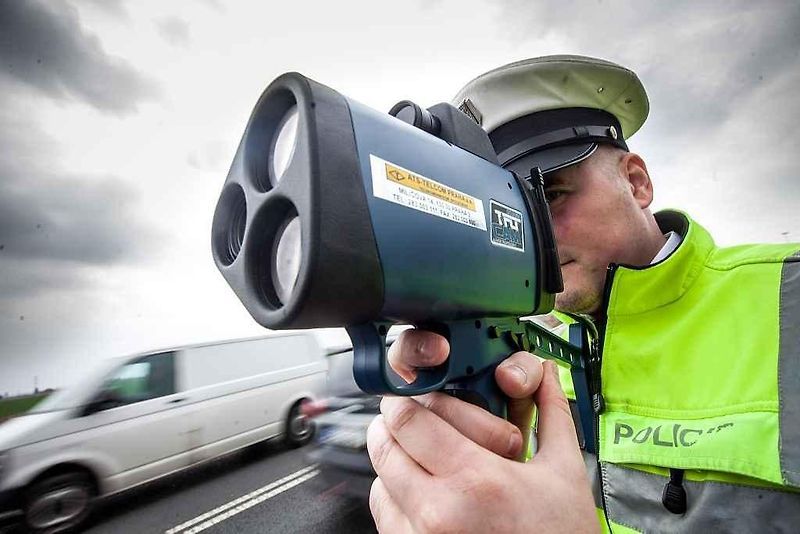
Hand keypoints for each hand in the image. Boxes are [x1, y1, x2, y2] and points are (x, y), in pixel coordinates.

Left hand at [367, 329, 597, 532]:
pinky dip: (396, 496)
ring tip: (423, 458)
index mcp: (477, 480)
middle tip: (410, 419)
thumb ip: (551, 415)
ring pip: (378, 481)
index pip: (409, 421)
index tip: (410, 396)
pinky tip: (427, 491)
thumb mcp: (564, 474)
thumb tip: (546, 376)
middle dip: (393, 425)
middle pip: (384, 447)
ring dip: (394, 461)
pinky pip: (385, 515)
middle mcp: (439, 511)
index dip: (404, 400)